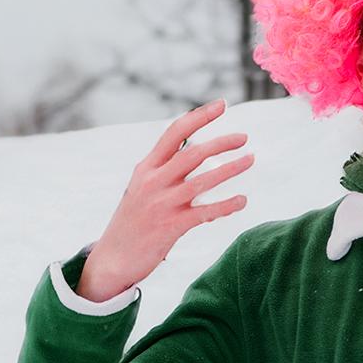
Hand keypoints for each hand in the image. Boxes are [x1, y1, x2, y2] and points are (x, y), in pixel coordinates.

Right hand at [77, 100, 252, 301]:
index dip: (199, 116)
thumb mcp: (142, 189)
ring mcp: (161, 205)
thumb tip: (194, 153)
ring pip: (202, 181)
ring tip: (250, 160)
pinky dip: (226, 205)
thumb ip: (164, 171)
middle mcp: (152, 182)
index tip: (222, 104)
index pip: (174, 133)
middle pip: (192, 153)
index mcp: (146, 168)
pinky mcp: (169, 228)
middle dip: (221, 142)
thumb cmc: (133, 222)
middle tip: (244, 137)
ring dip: (230, 169)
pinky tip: (242, 200)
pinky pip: (204, 213)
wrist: (112, 259)